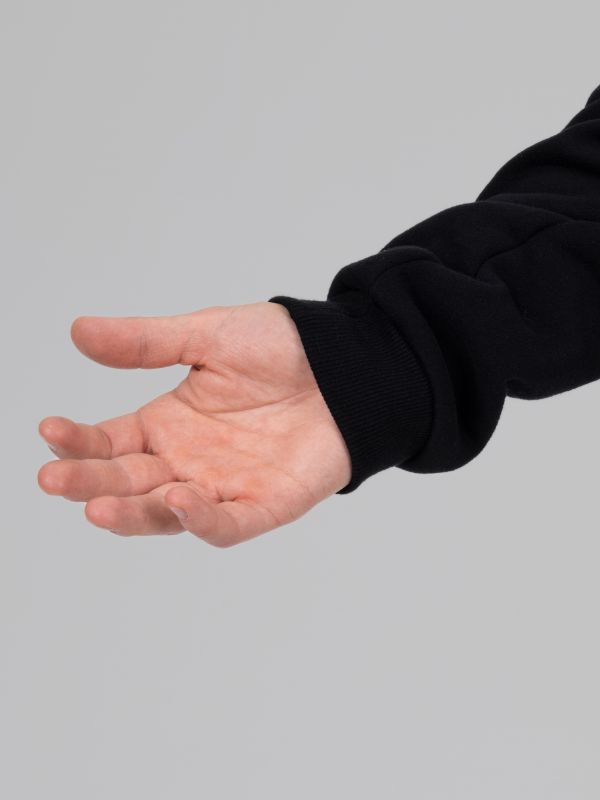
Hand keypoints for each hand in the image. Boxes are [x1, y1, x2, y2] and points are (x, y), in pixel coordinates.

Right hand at [37, 302, 351, 546]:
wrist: (345, 364)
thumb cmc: (279, 349)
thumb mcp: (208, 336)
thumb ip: (147, 342)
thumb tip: (78, 331)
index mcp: (167, 424)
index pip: (109, 442)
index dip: (78, 440)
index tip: (48, 428)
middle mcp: (187, 461)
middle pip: (128, 482)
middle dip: (89, 483)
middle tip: (54, 478)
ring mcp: (224, 487)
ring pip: (167, 513)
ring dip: (133, 513)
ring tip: (98, 506)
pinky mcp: (265, 505)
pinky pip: (228, 525)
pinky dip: (203, 521)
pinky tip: (179, 501)